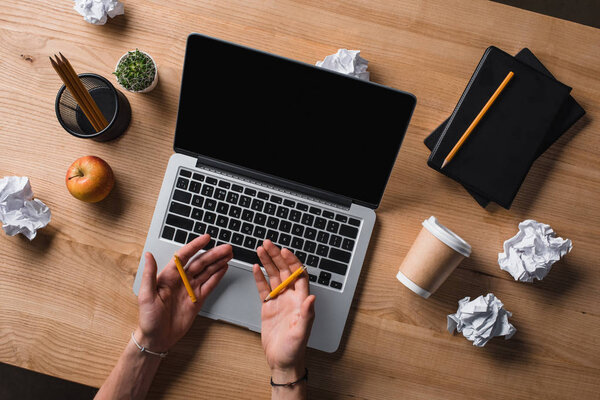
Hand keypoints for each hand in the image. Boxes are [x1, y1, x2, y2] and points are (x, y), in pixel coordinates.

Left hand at [136, 234, 232, 351]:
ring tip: (229, 254)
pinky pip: (209, 285)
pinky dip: (217, 276)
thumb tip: (148, 255)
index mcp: (168, 276)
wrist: (157, 338)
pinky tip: (224, 268)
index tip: (206, 238)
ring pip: (207, 272)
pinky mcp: (197, 300)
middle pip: (200, 263)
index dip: (195, 246)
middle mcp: (181, 280)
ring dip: (218, 263)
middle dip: (213, 254)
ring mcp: (190, 289)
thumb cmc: (148, 319)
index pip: (184, 256)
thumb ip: (149, 274)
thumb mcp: (146, 296)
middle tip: (226, 247)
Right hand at [252, 240, 315, 381]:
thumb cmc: (294, 350)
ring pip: (274, 276)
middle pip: (285, 271)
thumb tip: (312, 298)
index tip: (284, 251)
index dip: (292, 262)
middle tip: (268, 243)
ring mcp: (280, 301)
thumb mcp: (301, 333)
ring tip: (260, 249)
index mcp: (301, 301)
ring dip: (268, 262)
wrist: (282, 362)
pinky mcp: (269, 307)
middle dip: (276, 256)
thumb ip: (307, 314)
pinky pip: (264, 288)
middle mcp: (291, 297)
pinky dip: (260, 277)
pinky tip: (256, 267)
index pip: (298, 275)